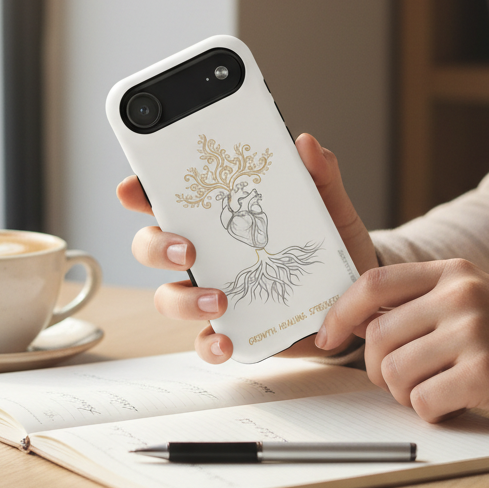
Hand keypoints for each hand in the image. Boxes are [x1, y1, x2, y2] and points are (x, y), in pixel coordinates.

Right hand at [116, 133, 378, 363]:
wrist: (357, 298)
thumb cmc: (327, 245)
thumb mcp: (329, 206)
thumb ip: (318, 173)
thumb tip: (305, 143)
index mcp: (218, 218)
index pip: (168, 199)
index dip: (141, 192)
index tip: (131, 190)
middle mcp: (205, 255)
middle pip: (151, 247)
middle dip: (156, 246)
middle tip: (186, 250)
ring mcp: (213, 293)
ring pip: (168, 297)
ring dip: (182, 300)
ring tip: (218, 300)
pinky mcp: (233, 331)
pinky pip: (204, 342)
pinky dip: (209, 345)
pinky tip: (227, 343)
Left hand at [315, 258, 488, 431]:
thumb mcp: (471, 300)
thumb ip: (420, 303)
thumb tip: (354, 325)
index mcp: (452, 273)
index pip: (373, 283)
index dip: (340, 313)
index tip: (327, 338)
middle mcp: (460, 295)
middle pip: (377, 337)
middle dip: (378, 369)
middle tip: (403, 380)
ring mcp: (473, 332)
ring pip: (393, 372)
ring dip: (405, 393)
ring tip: (436, 391)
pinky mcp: (483, 372)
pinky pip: (422, 401)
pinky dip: (430, 412)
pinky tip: (455, 405)